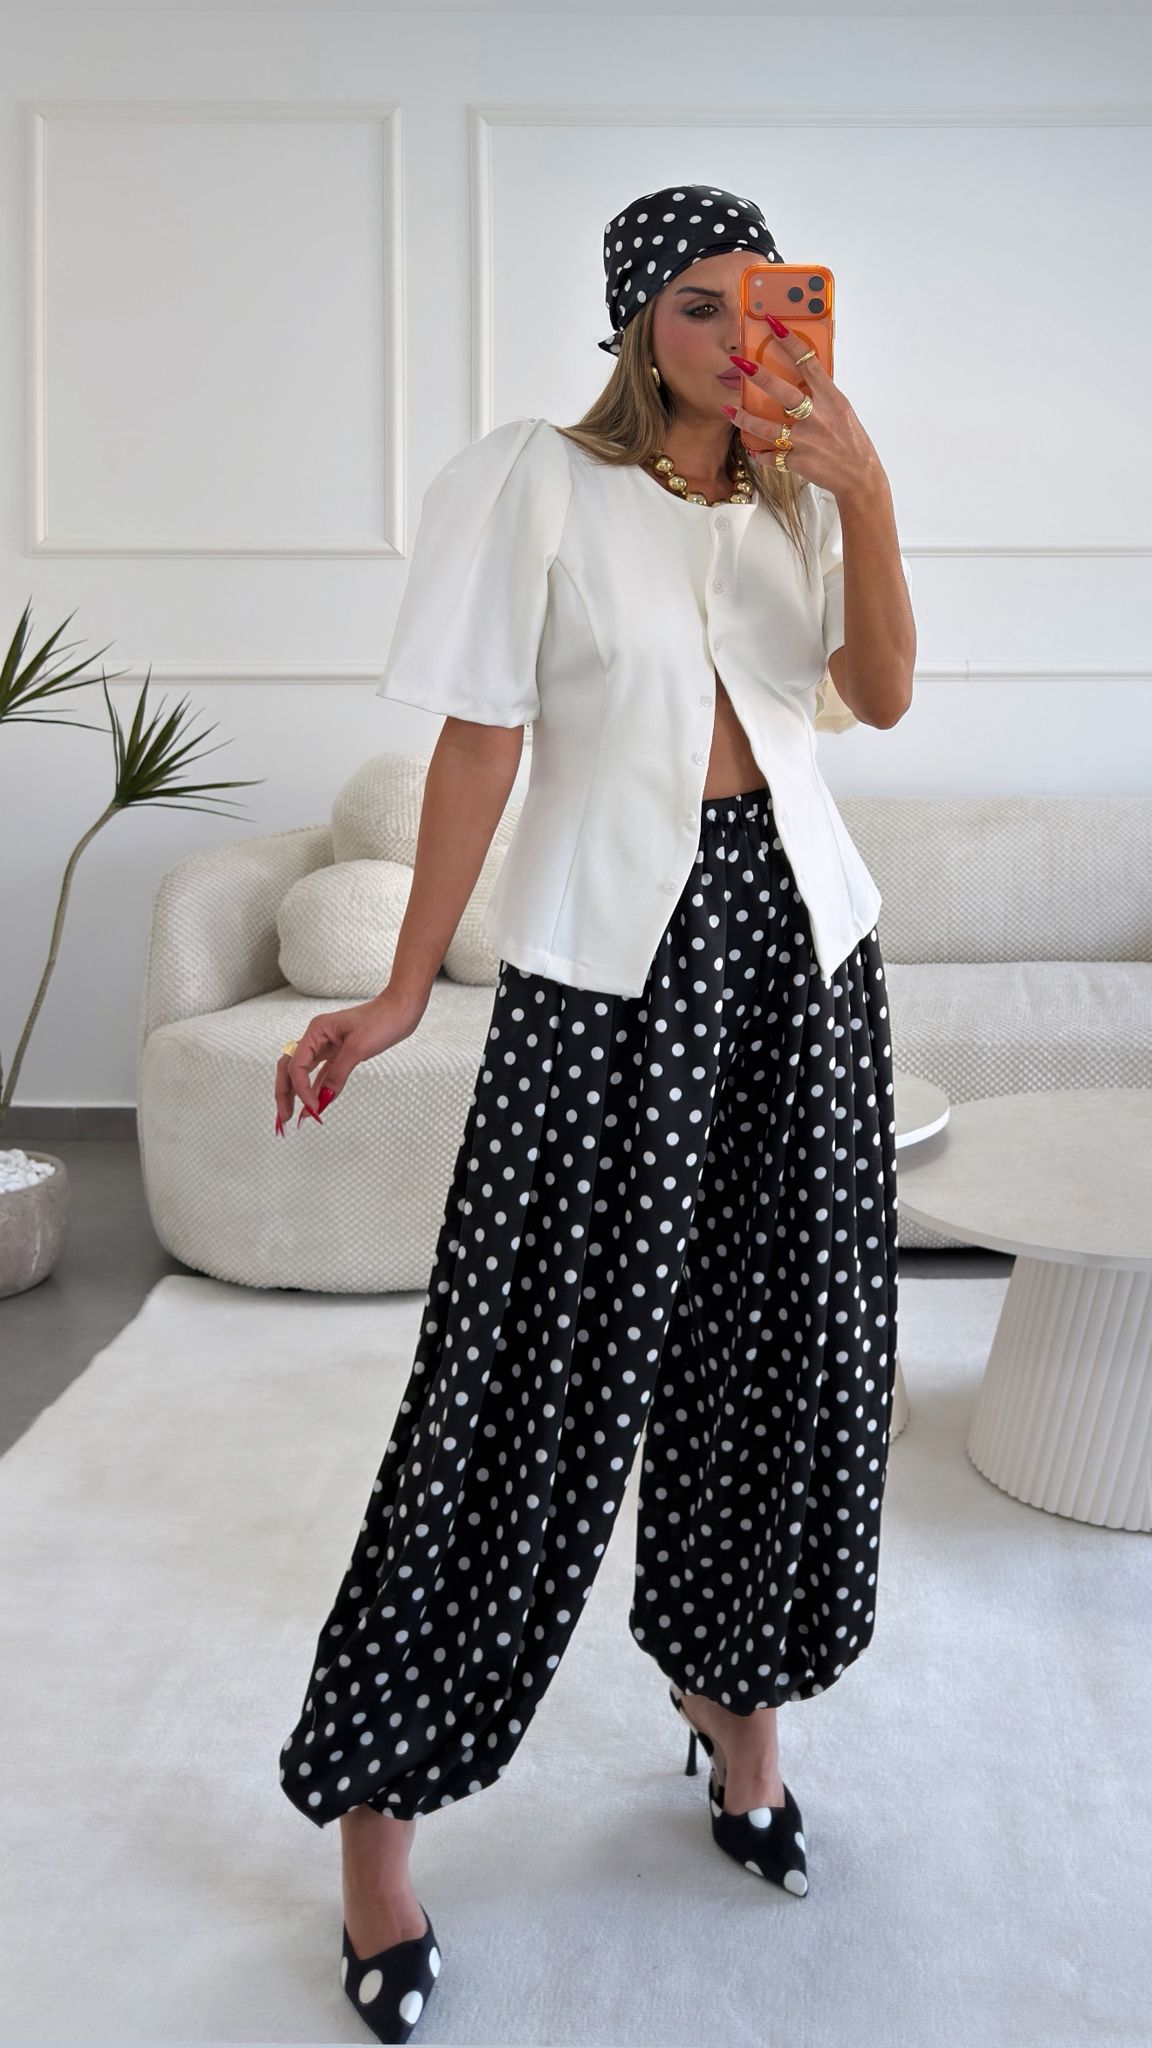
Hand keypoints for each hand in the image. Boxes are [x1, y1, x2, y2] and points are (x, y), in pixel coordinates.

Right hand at [274, 988, 427, 1131]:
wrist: (401, 1010)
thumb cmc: (381, 1020)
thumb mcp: (357, 1049)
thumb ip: (337, 1075)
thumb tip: (322, 1100)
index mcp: (316, 1031)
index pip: (298, 1064)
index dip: (301, 1088)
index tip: (312, 1106)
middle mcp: (317, 1038)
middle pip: (291, 1068)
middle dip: (285, 1092)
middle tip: (284, 1117)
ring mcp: (327, 1045)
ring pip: (303, 1072)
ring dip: (297, 1093)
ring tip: (294, 1116)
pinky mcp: (339, 1053)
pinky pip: (322, 1074)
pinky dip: (317, 1089)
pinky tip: (315, 1105)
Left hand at [724, 333, 884, 500]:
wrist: (859, 476)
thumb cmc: (851, 440)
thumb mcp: (842, 411)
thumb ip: (822, 395)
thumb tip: (801, 376)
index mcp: (832, 400)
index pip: (809, 364)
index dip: (791, 343)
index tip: (774, 326)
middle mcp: (818, 418)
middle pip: (783, 393)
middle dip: (759, 376)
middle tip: (739, 363)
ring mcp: (806, 441)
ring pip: (767, 428)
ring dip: (745, 419)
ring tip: (729, 409)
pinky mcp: (798, 462)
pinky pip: (771, 457)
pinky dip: (760, 453)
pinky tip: (752, 447)